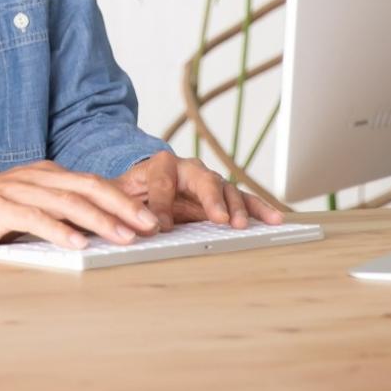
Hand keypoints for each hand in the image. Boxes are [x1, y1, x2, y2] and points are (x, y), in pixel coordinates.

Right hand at [0, 162, 162, 251]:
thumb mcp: (24, 207)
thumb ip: (55, 212)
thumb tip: (95, 230)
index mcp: (45, 175)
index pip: (94, 183)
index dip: (125, 200)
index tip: (151, 219)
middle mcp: (36, 176)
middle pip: (89, 187)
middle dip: (124, 206)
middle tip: (151, 226)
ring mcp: (17, 189)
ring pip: (68, 201)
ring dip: (100, 220)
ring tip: (124, 237)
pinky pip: (34, 217)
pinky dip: (59, 230)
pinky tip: (77, 244)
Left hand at [114, 150, 281, 229]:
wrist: (147, 182)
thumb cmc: (133, 191)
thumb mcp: (117, 194)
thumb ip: (116, 205)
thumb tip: (118, 223)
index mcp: (160, 165)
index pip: (161, 181)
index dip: (161, 203)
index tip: (162, 225)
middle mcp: (189, 168)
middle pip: (202, 179)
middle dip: (211, 199)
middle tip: (219, 218)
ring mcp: (209, 181)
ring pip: (227, 189)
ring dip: (237, 207)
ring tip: (243, 224)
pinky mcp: (223, 196)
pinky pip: (244, 200)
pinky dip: (259, 208)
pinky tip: (274, 218)